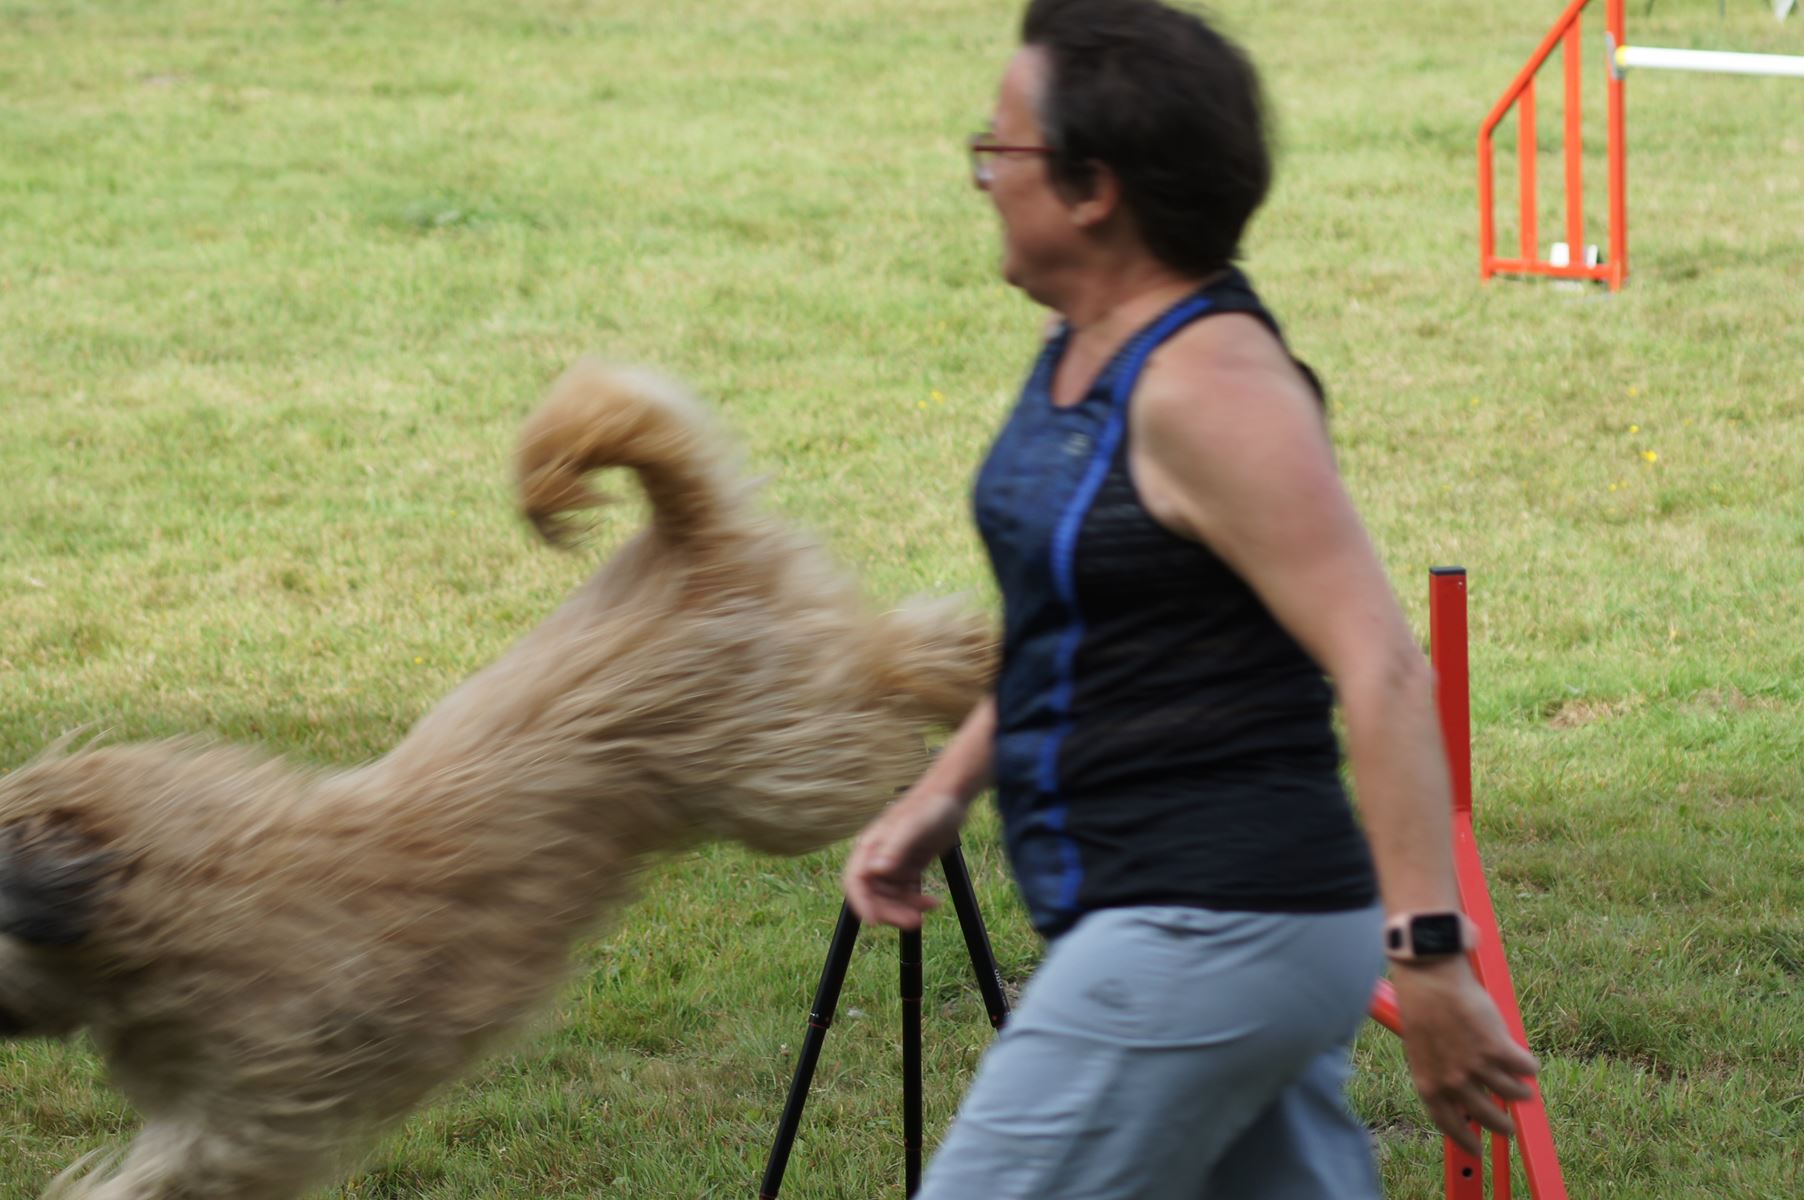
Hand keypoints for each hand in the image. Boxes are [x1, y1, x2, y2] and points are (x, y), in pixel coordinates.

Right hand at [841, 788, 968, 928]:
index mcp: (871, 846)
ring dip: (905, 909)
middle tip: (912, 921)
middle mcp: (878, 857)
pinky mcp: (908, 868)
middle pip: (873, 895)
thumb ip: (894, 848)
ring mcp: (893, 864)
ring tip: (926, 912)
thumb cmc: (931, 806)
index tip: (873, 921)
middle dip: (890, 911)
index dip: (861, 902)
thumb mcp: (913, 826)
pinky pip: (906, 893)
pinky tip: (933, 903)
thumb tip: (876, 869)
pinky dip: (917, 902)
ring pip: (890, 898)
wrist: (951, 797)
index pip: (856, 880)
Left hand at [1391, 958, 1540, 1156]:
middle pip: (1487, 1117)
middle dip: (1502, 1125)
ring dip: (1520, 1092)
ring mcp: (1477, 1067)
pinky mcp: (1498, 1049)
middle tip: (1510, 1127)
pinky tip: (1527, 1062)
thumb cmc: (1423, 1008)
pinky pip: (1525, 1067)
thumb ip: (1440, 1072)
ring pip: (1513, 1093)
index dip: (1465, 1140)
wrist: (1429, 979)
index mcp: (1429, 1084)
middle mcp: (1453, 1082)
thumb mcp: (1423, 1050)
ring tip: (1523, 1089)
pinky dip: (1528, 1065)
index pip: (1448, 1124)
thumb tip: (1463, 1092)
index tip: (1477, 1151)